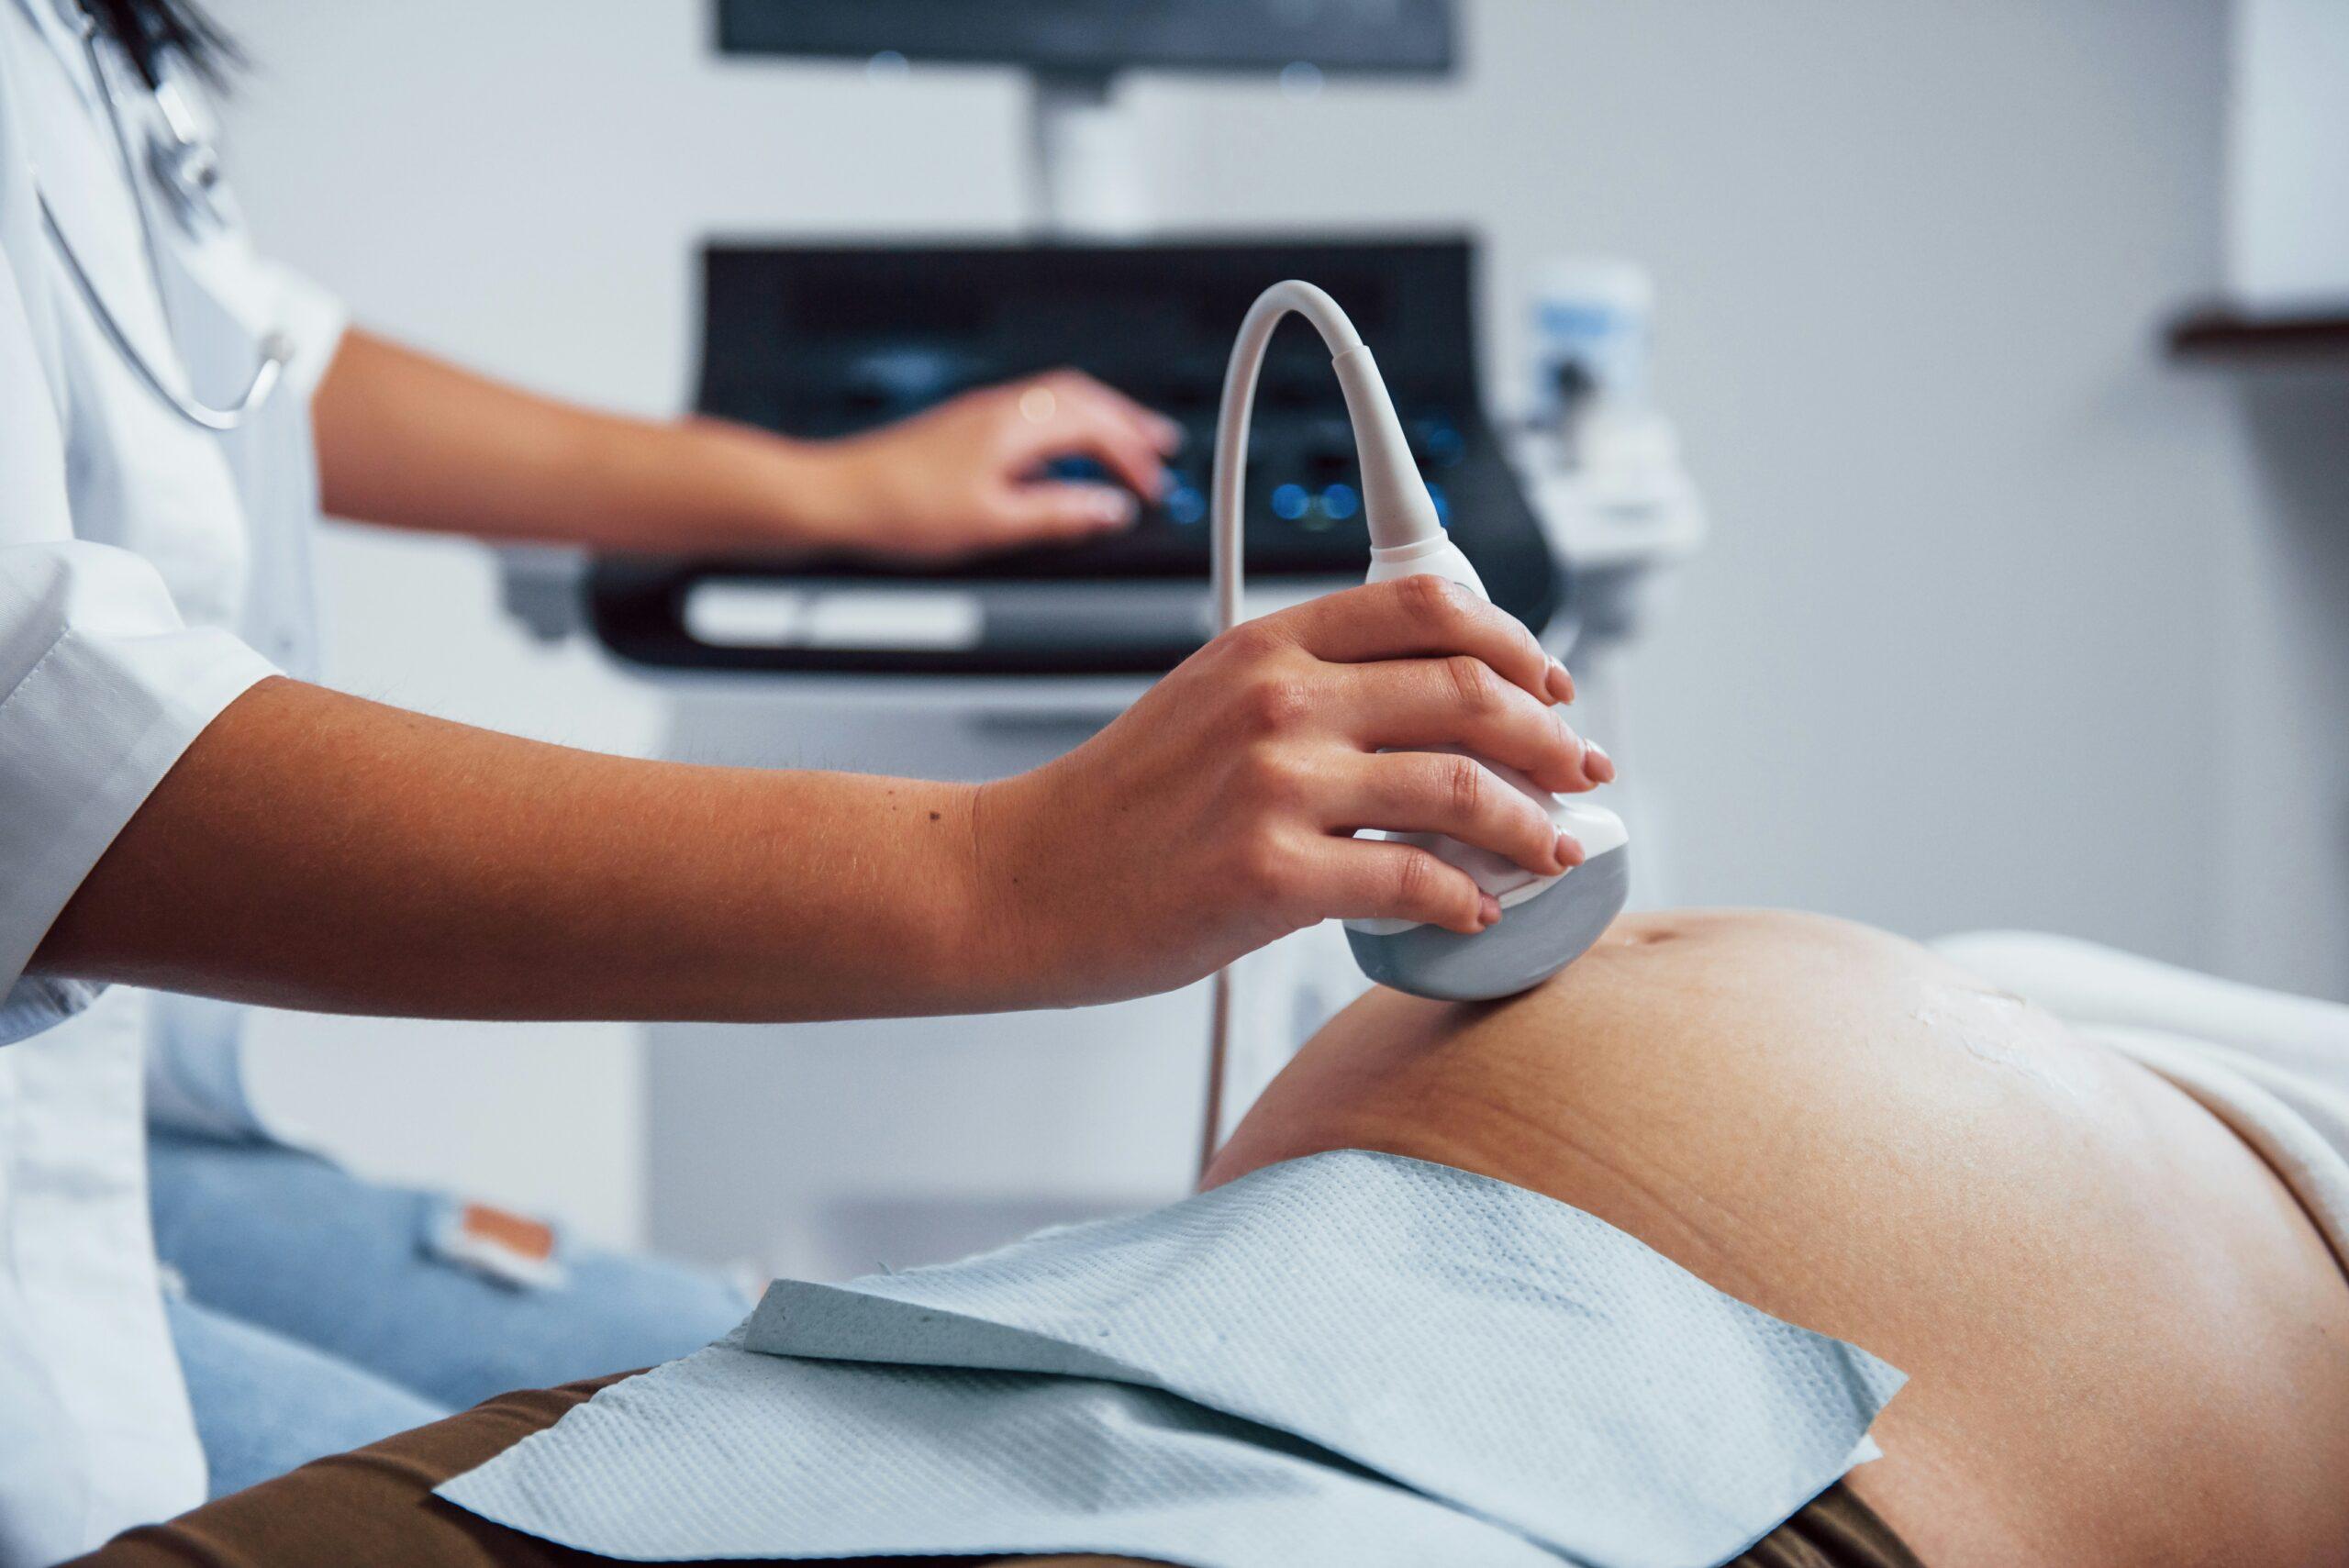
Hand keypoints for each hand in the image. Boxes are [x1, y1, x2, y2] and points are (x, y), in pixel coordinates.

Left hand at [797, 369, 1183, 560]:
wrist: (836, 498)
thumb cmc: (900, 508)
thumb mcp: (993, 523)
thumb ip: (1059, 514)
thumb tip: (1110, 510)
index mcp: (1013, 424)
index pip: (1095, 428)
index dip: (1135, 458)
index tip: (1156, 490)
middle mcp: (1000, 408)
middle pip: (1083, 400)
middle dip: (1129, 423)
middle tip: (1164, 449)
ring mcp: (981, 415)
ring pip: (1057, 402)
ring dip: (1098, 422)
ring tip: (1123, 451)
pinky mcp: (965, 430)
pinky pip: (1032, 415)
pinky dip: (1064, 432)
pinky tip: (1061, 463)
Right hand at [972, 576, 1614, 1006]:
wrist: (1019, 879)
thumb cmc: (1113, 807)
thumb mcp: (1206, 699)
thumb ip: (1303, 689)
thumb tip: (1417, 715)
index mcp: (1267, 644)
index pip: (1426, 603)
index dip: (1514, 639)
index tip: (1550, 682)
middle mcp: (1278, 700)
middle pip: (1467, 689)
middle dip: (1550, 735)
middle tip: (1580, 771)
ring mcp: (1276, 786)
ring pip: (1459, 786)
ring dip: (1530, 822)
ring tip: (1553, 847)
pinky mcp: (1271, 876)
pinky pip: (1414, 882)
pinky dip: (1466, 899)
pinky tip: (1476, 911)